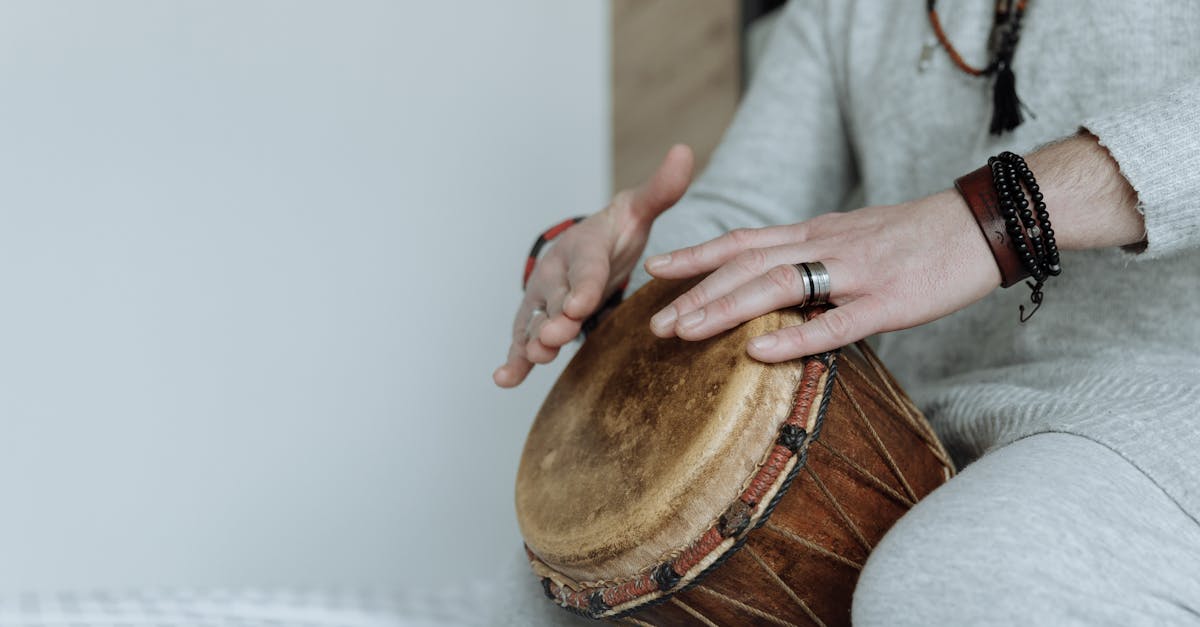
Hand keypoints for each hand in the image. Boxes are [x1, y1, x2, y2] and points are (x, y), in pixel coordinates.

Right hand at [493, 145, 694, 387]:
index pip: (585, 268)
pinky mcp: (538, 321)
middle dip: (556, 319)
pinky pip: (523, 341)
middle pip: (557, 300)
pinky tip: (504, 379)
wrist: (588, 245)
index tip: (581, 303)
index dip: (582, 286)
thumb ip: (661, 189)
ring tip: (533, 358)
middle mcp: (557, 274)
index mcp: (584, 248)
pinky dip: (514, 360)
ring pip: (536, 322)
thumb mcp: (639, 209)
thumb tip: (684, 152)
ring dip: (533, 341)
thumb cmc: (616, 232)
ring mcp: (543, 300)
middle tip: (555, 336)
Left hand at [643, 190, 1000, 361]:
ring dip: (726, 309)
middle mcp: (828, 245)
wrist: (984, 223)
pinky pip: (837, 322)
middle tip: (654, 323)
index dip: (698, 255)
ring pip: (778, 286)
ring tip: (685, 332)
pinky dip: (795, 338)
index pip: (745, 241)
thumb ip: (815, 255)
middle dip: (697, 294)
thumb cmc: (920, 237)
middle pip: (748, 265)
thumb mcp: (855, 236)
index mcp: (818, 232)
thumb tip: (775, 283)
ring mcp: (857, 272)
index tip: (655, 270)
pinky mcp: (891, 302)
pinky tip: (759, 354)